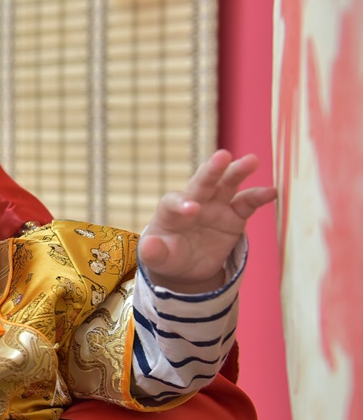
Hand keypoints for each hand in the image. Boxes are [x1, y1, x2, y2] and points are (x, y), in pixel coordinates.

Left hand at [139, 150, 276, 293]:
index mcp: (170, 211)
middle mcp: (194, 202)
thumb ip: (153, 252)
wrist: (186, 264)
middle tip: (222, 156)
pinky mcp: (233, 216)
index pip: (174, 202)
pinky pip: (247, 203)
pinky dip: (258, 197)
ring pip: (226, 185)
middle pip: (202, 183)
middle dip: (212, 170)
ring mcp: (215, 207)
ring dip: (238, 172)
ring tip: (251, 160)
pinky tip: (271, 192)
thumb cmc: (167, 255)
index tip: (191, 210)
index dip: (181, 204)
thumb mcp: (158, 258)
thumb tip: (148, 247)